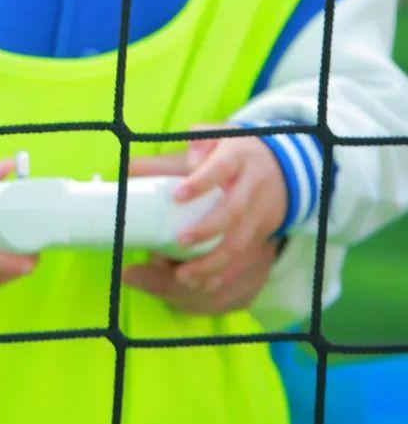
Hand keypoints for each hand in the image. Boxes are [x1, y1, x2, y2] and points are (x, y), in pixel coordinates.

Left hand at [139, 127, 286, 298]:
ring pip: (239, 241)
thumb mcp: (213, 140)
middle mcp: (250, 186)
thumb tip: (142, 164)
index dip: (200, 182)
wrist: (281, 168)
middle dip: (206, 229)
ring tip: (184, 274)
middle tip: (180, 240)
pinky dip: (223, 273)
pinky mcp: (260, 233)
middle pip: (232, 210)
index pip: (220, 168)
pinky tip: (203, 283)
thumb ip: (184, 147)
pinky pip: (243, 258)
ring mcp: (258, 212)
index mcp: (236, 156)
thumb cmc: (232, 152)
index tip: (177, 195)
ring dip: (212, 261)